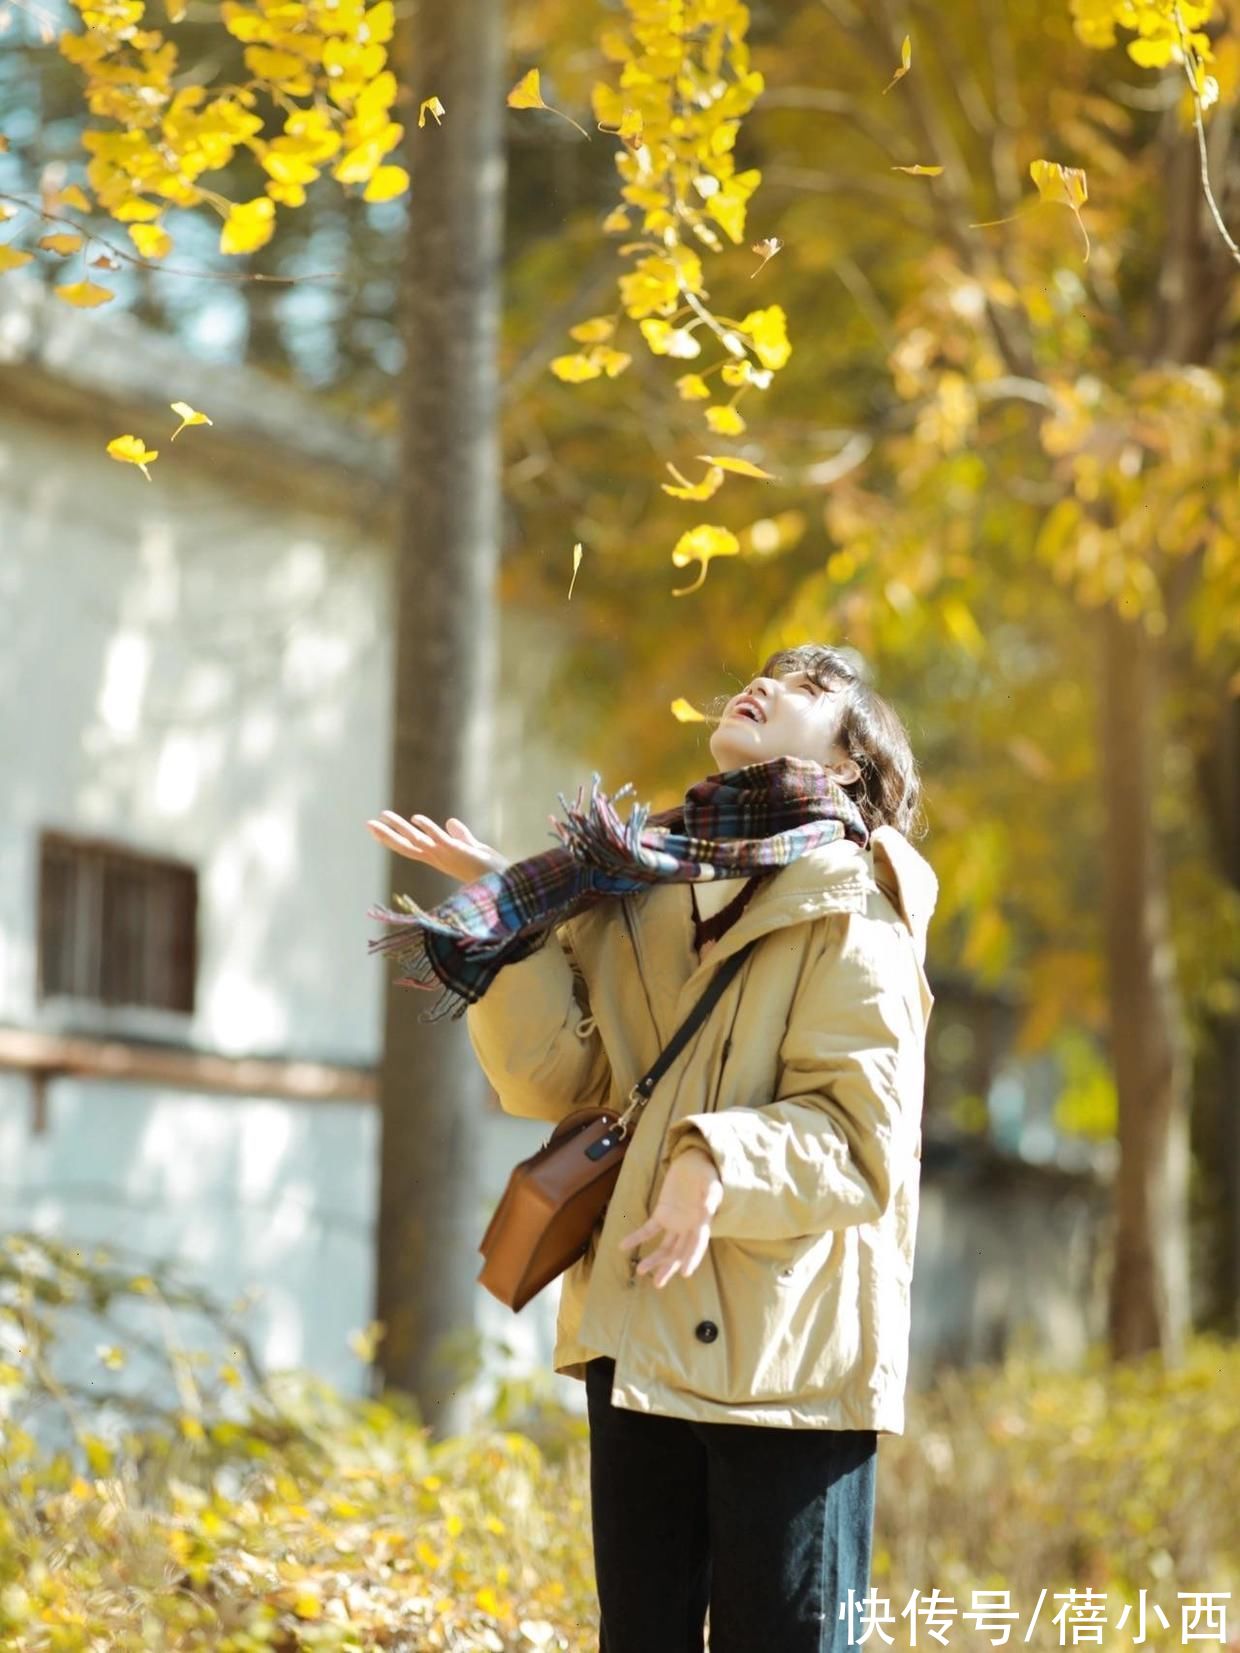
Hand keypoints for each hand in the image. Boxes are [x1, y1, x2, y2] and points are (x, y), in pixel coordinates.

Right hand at [365, 811, 508, 884]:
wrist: (505, 883)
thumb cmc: (489, 869)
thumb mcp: (470, 848)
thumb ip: (460, 836)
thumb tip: (451, 822)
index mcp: (438, 857)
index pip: (411, 846)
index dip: (394, 837)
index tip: (377, 829)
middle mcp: (438, 858)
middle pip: (407, 845)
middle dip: (387, 835)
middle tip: (368, 823)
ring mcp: (445, 855)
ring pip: (416, 841)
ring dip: (399, 828)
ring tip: (383, 816)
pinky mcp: (457, 851)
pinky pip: (439, 839)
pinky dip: (429, 828)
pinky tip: (416, 819)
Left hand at [619, 1147, 722, 1288]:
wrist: (693, 1162)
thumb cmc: (706, 1173)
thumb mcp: (711, 1182)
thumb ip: (710, 1196)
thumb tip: (708, 1210)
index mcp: (702, 1222)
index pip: (697, 1244)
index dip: (692, 1258)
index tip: (685, 1273)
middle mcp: (688, 1227)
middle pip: (678, 1252)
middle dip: (668, 1267)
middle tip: (658, 1284)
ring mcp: (674, 1222)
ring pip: (664, 1246)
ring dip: (653, 1259)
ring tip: (640, 1270)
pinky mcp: (662, 1214)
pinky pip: (648, 1229)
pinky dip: (636, 1237)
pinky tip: (623, 1246)